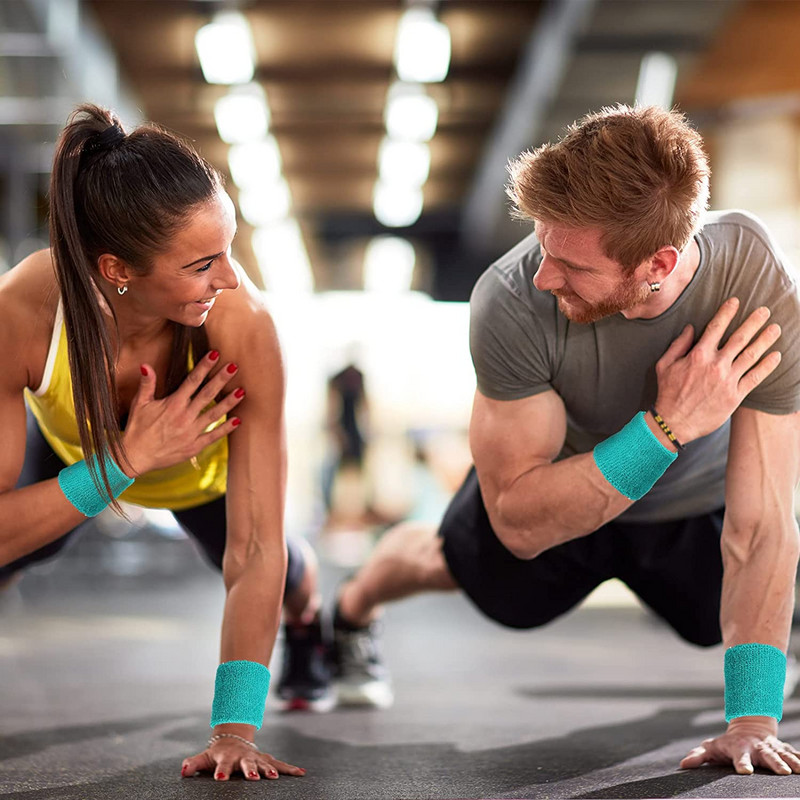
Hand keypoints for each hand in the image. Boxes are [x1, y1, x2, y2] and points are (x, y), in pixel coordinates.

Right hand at [121, 351, 244, 475]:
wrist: (134, 457)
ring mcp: (191, 432)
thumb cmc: (136, 429)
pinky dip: (226, 429)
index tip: (215, 354)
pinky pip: (213, 436)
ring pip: (214, 414)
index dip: (204, 366)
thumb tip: (146, 365)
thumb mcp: (139, 404)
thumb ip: (147, 385)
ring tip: (242, 392)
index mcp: (173, 404)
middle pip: (207, 394)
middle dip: (221, 379)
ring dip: (229, 403)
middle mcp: (184, 417)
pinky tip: (238, 420)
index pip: (192, 381)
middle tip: (235, 367)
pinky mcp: (194, 446)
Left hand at [181, 738, 305, 781]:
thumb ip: (193, 764)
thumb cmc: (217, 753)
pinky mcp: (266, 759)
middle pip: (247, 764)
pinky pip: (279, 764)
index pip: (223, 765)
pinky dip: (290, 769)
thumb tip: (183, 770)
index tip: (220, 778)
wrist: (233, 738)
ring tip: (273, 778)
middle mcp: (243, 756)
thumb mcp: (204, 757)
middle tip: (253, 778)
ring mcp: (256, 757)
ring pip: (264, 763)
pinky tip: (301, 773)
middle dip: (250, 770)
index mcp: (227, 757)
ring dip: (269, 770)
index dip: (222, 771)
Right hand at [654, 297, 780, 442]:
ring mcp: (727, 380)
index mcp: (698, 355)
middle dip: (754, 322)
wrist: (674, 422)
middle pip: (739, 338)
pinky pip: (755, 378)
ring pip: (751, 356)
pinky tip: (776, 356)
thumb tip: (690, 328)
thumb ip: (678, 345)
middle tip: (765, 311)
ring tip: (775, 329)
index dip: (727, 312)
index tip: (736, 301)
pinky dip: (767, 366)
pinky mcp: (735, 396)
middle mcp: (715, 365)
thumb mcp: (664, 365)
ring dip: (765, 340)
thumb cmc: (668, 393)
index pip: (716, 327)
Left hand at [681, 720, 799, 774]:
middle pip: (765, 755)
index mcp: (739, 748)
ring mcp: (771, 747)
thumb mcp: (712, 747)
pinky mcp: (782, 748)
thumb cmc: (727, 743)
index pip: (739, 756)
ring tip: (797, 771)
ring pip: (782, 753)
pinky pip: (793, 753)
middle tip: (781, 772)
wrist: (748, 727)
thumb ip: (699, 755)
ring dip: (790, 761)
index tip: (745, 771)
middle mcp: (757, 747)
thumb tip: (683, 764)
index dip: (741, 763)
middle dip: (774, 762)